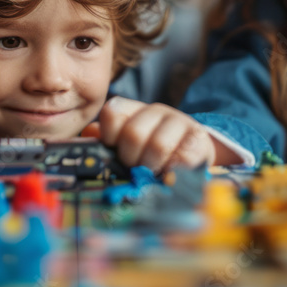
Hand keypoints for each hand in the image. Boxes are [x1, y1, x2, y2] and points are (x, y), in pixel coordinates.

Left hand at [82, 96, 215, 173]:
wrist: (192, 149)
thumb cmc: (150, 151)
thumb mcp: (125, 144)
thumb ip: (104, 140)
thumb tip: (87, 136)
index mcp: (133, 109)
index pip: (112, 112)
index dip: (109, 136)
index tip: (114, 151)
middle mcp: (156, 110)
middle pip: (133, 133)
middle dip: (131, 159)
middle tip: (134, 170)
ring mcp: (179, 121)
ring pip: (158, 146)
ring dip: (152, 168)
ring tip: (153, 175)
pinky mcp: (199, 138)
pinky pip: (182, 157)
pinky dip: (172, 173)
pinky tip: (170, 176)